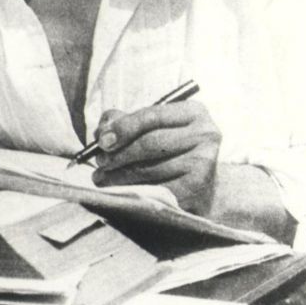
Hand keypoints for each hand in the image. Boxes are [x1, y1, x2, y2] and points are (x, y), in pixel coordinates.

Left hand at [91, 101, 221, 213]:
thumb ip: (124, 121)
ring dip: (119, 176)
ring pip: (150, 170)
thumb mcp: (151, 127)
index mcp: (193, 113)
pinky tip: (119, 191)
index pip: (152, 116)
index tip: (101, 140)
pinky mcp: (196, 191)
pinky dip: (132, 191)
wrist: (203, 185)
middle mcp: (205, 136)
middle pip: (150, 144)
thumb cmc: (170, 150)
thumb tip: (103, 131)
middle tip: (99, 161)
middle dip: (118, 154)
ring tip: (101, 178)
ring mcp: (203, 165)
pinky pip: (155, 191)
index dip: (123, 128)